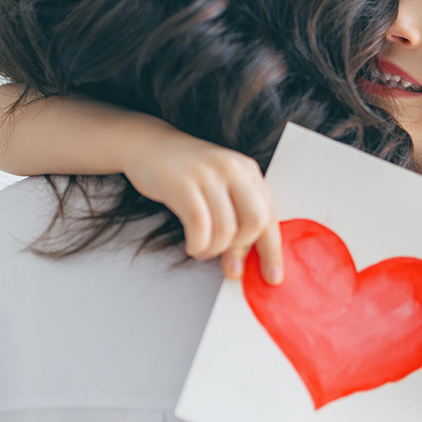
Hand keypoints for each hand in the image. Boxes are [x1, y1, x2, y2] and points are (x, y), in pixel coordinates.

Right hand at [119, 123, 282, 282]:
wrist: (148, 145)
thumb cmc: (187, 174)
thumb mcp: (220, 188)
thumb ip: (237, 217)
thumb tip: (243, 262)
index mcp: (249, 172)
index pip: (269, 216)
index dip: (272, 250)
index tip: (273, 277)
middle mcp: (233, 170)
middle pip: (255, 221)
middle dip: (242, 250)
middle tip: (229, 263)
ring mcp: (208, 175)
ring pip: (227, 229)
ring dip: (214, 250)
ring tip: (202, 250)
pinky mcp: (183, 184)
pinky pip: (200, 227)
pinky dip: (198, 245)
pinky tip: (192, 246)